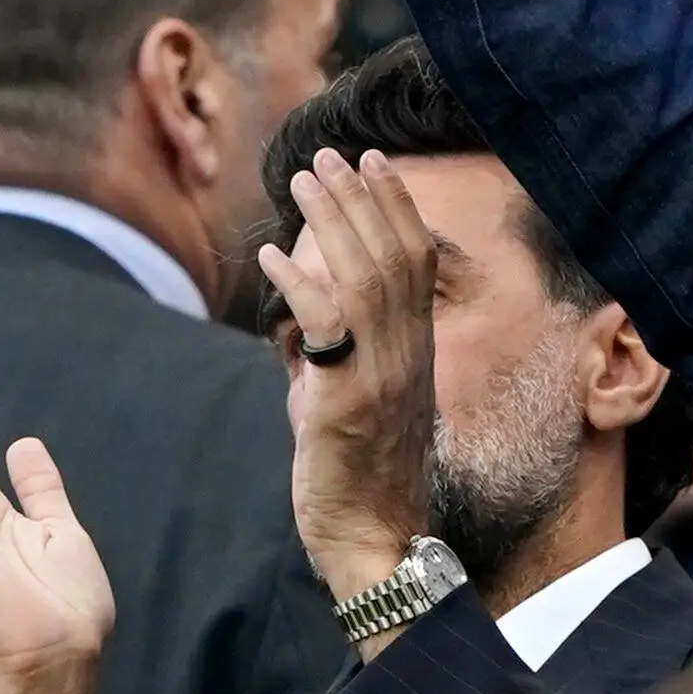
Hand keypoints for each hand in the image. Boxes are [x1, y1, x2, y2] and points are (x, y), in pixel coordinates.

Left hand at [259, 148, 442, 628]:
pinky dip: (300, 282)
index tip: (373, 161)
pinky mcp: (347, 400)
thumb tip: (295, 335)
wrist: (371, 539)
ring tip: (304, 179)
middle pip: (394, 255)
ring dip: (333, 221)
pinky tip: (274, 256)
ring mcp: (382, 376)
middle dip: (361, 196)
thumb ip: (327, 361)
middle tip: (330, 154)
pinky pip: (326, 326)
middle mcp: (408, 355)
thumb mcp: (344, 404)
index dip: (397, 206)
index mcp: (416, 351)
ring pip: (365, 276)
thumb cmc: (355, 476)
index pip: (417, 261)